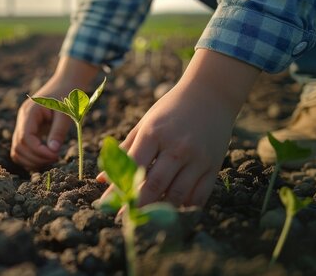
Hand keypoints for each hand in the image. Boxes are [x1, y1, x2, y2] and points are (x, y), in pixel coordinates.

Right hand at [11, 56, 98, 169]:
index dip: (38, 151)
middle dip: (35, 157)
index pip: (25, 138)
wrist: (64, 84)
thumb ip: (58, 132)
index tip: (54, 155)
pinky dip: (30, 157)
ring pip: (16, 150)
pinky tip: (45, 157)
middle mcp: (22, 119)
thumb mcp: (65, 114)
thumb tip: (53, 152)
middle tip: (55, 158)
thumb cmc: (67, 97)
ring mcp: (22, 125)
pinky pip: (22, 149)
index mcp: (30, 112)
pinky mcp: (27, 131)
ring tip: (50, 159)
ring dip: (31, 160)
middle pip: (18, 146)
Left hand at [98, 49, 259, 206]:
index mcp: (153, 133)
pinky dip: (185, 207)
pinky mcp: (213, 165)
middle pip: (154, 184)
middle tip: (123, 220)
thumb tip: (102, 178)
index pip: (131, 167)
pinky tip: (172, 214)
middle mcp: (176, 147)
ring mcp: (197, 158)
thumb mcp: (144, 123)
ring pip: (177, 193)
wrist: (211, 95)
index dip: (118, 189)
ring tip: (145, 220)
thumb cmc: (170, 109)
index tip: (105, 205)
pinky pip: (199, 194)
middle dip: (136, 205)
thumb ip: (124, 150)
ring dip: (160, 210)